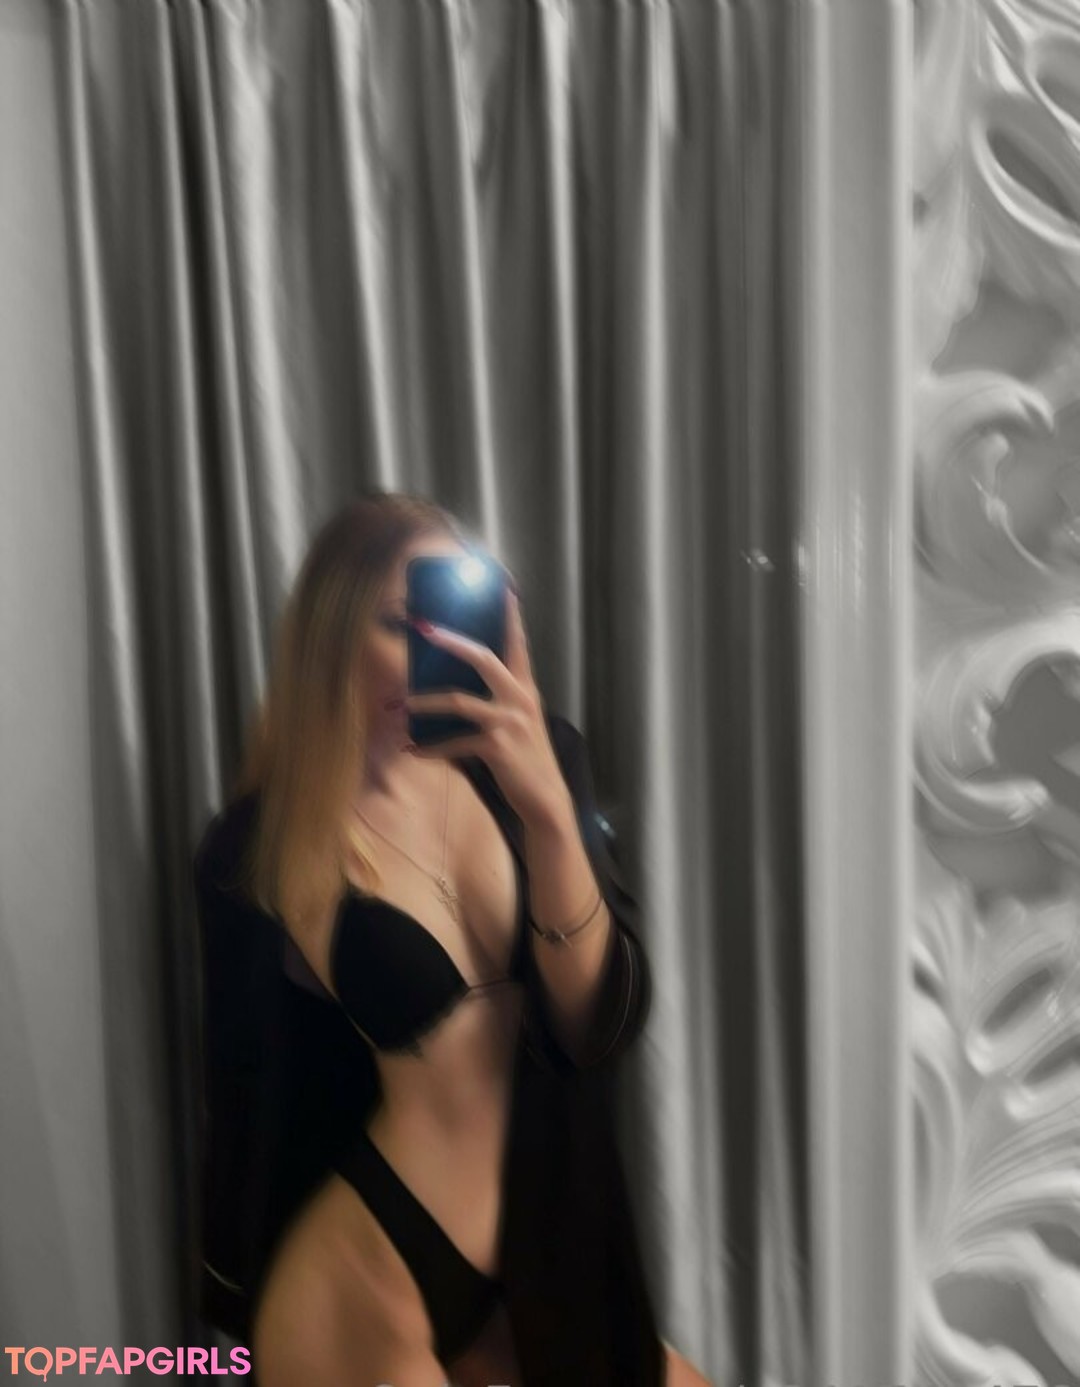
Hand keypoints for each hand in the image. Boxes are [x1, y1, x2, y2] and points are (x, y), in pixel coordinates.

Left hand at [402, 587, 571, 828]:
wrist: (546, 800)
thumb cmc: (525, 758)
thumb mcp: (518, 721)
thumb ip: (496, 698)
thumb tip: (451, 684)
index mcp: (525, 687)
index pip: (516, 642)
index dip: (508, 613)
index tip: (501, 585)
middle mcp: (520, 698)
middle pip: (484, 658)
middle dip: (451, 640)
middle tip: (422, 627)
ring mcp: (510, 722)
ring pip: (459, 701)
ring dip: (423, 701)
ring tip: (397, 704)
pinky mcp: (497, 748)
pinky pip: (454, 743)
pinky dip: (429, 748)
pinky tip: (411, 749)